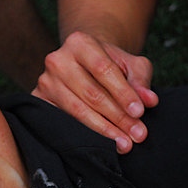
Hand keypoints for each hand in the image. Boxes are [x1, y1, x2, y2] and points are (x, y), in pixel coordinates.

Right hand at [33, 31, 157, 152]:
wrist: (82, 64)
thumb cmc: (109, 64)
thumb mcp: (129, 64)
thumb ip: (140, 79)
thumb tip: (148, 100)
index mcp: (80, 42)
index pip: (103, 69)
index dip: (123, 92)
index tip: (140, 112)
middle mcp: (58, 59)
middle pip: (90, 93)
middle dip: (117, 117)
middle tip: (137, 134)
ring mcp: (45, 80)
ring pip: (76, 110)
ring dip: (103, 130)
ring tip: (124, 143)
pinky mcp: (38, 99)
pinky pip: (62, 121)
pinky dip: (83, 134)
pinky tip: (100, 144)